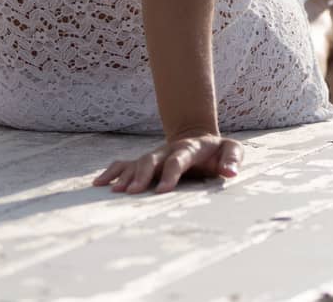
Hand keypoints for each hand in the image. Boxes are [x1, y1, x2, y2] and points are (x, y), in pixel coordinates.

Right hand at [92, 132, 243, 193]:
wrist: (200, 139)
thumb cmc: (218, 151)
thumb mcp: (232, 150)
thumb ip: (232, 159)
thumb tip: (230, 173)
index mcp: (189, 148)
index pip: (178, 160)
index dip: (170, 174)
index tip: (162, 191)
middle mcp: (168, 150)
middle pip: (151, 160)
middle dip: (141, 176)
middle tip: (132, 192)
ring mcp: (155, 155)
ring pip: (136, 162)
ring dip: (125, 176)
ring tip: (114, 191)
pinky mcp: (146, 162)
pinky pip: (125, 164)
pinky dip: (112, 172)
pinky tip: (99, 184)